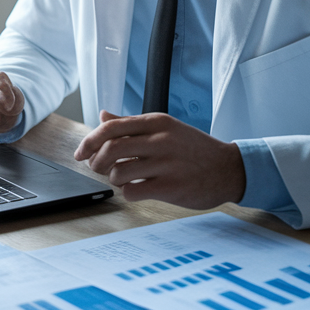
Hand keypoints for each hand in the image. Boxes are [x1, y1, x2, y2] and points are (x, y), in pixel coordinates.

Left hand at [74, 111, 245, 209]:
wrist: (229, 169)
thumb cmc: (193, 149)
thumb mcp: (166, 129)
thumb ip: (132, 124)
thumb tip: (103, 115)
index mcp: (157, 122)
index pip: (110, 127)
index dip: (89, 141)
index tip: (80, 153)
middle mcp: (160, 140)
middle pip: (109, 149)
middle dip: (96, 162)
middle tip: (98, 168)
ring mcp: (166, 164)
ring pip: (118, 172)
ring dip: (114, 179)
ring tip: (125, 179)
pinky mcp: (171, 187)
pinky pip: (132, 192)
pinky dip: (128, 193)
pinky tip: (138, 190)